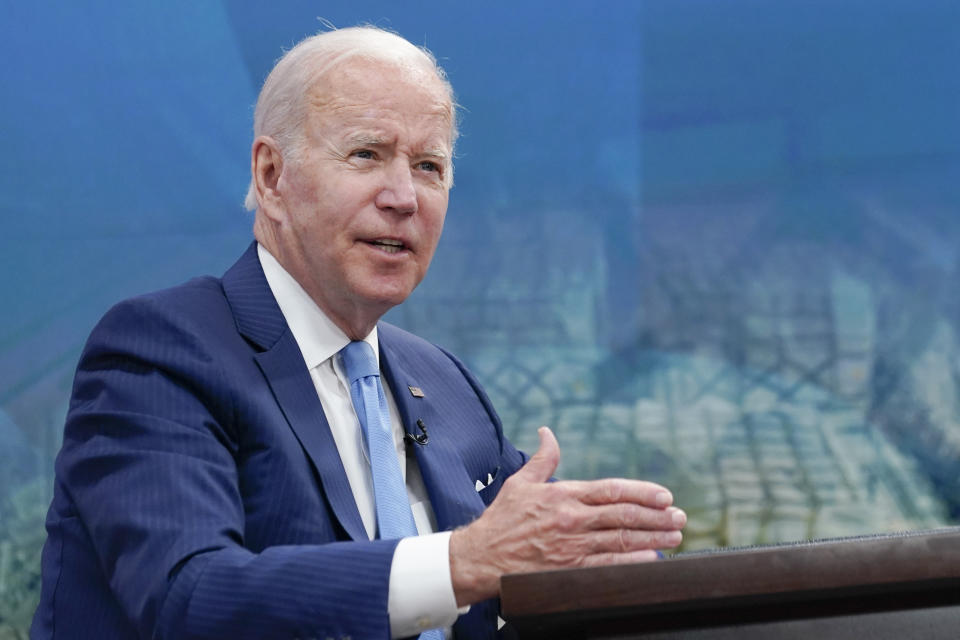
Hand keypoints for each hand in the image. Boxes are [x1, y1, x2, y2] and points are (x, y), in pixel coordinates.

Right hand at [449, 426, 684, 604]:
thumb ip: (543, 458)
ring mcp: (573, 546)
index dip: (642, 492)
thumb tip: (547, 432)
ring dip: (654, 538)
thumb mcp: (521, 482)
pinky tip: (653, 559)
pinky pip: (609, 565)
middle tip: (681, 517)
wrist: (482, 557)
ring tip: (675, 536)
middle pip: (624, 515)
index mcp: (564, 495)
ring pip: (622, 540)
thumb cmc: (502, 519)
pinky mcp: (570, 570)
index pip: (612, 490)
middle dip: (657, 516)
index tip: (665, 495)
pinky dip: (633, 562)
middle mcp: (572, 519)